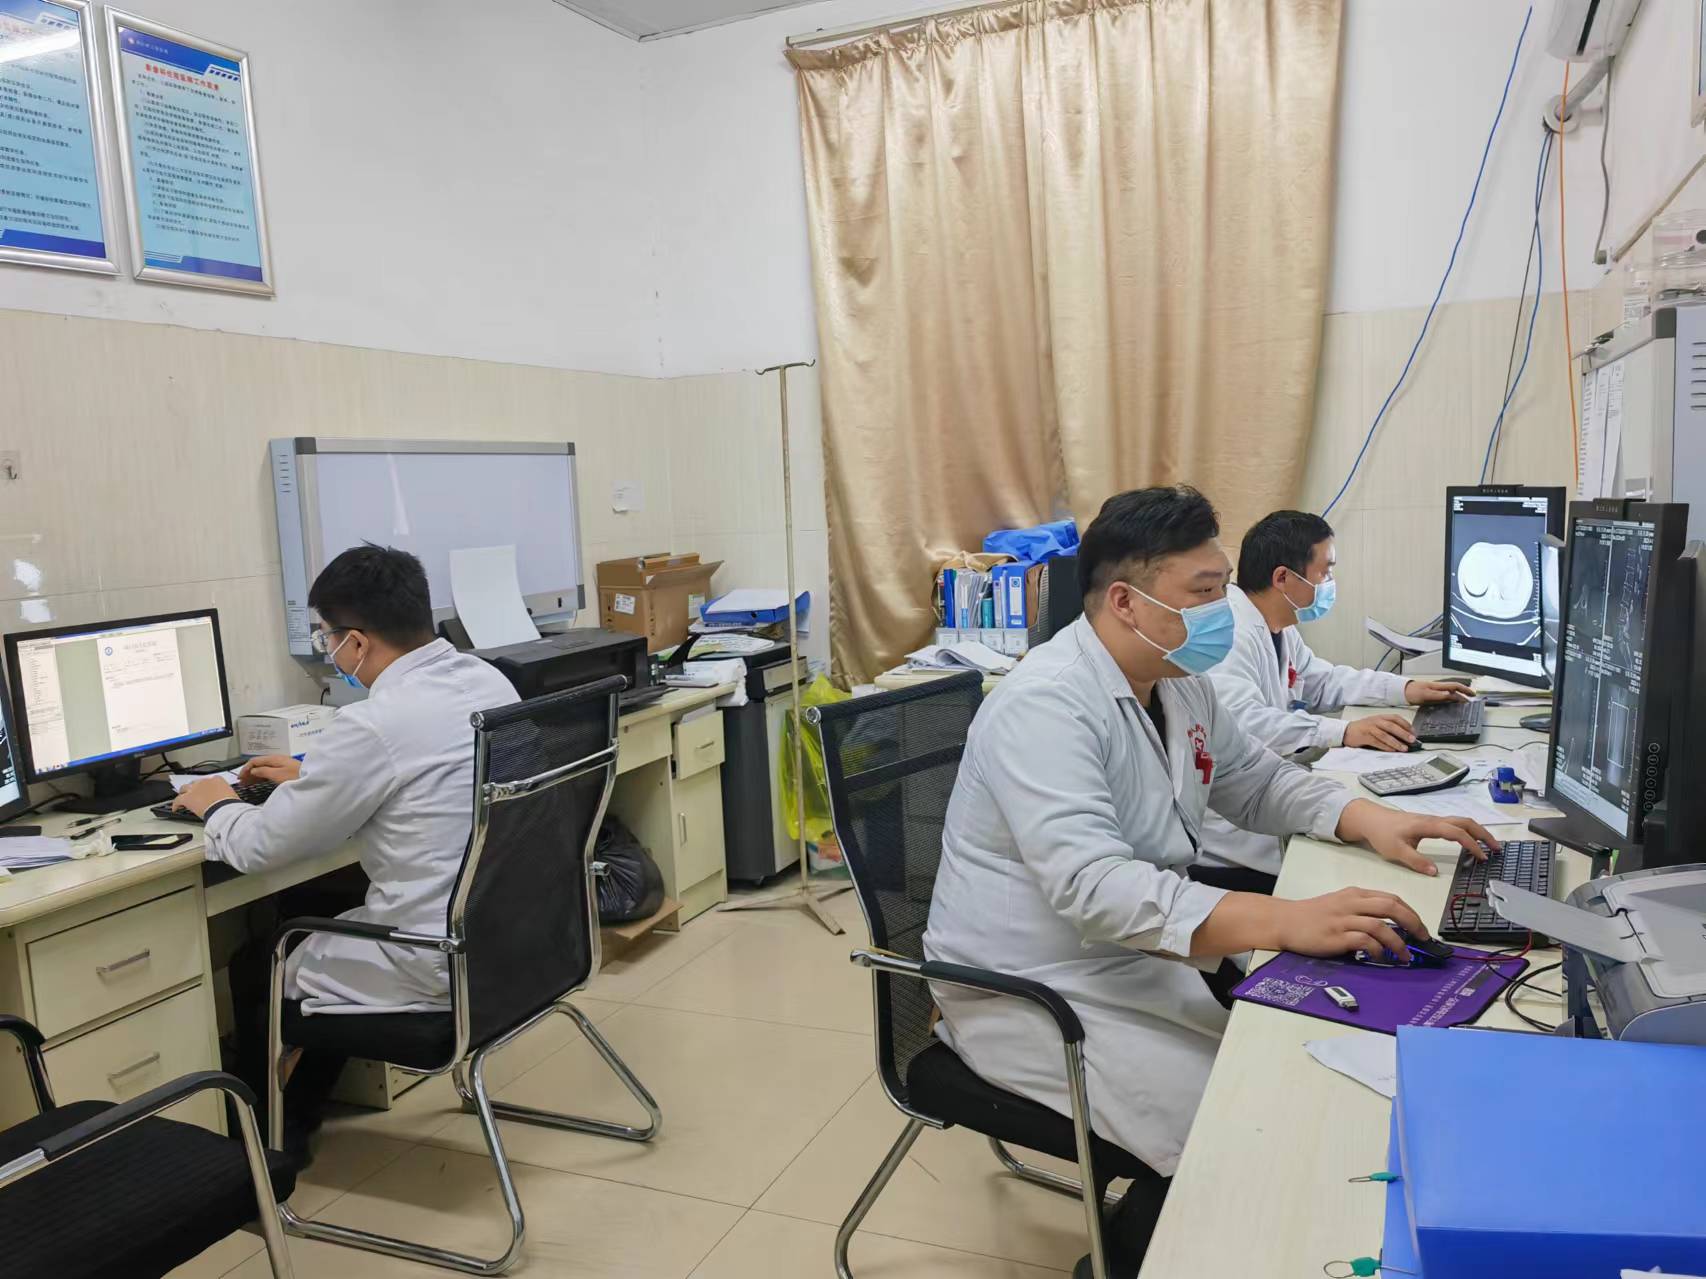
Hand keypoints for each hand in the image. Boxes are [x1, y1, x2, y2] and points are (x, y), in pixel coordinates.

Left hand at [173, 777, 236, 818]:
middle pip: (196, 783)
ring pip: (184, 788)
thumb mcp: (232, 795)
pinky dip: (176, 804)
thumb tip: (228, 800)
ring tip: (182, 797)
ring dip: (183, 793)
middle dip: (194, 788)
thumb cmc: (230, 803)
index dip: (207, 787)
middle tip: (195, 794)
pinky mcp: (187, 798)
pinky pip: (178, 800)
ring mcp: (194, 789)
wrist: (223, 808)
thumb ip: (227, 794)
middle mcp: (204, 781)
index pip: (210, 780)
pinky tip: (175, 809)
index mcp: (217, 779)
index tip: (207, 791)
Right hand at [238, 755, 300, 784]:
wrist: (313, 779)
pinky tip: (258, 783)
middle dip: (249, 773)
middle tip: (242, 783)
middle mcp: (277, 760)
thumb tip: (253, 770)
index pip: (255, 761)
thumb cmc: (295, 777)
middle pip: (259, 765)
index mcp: (274, 759)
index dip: (245, 769)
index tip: (239, 778)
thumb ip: (263, 771)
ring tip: (247, 784)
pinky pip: (269, 773)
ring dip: (254, 776)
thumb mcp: (277, 774)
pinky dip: (262, 777)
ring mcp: (281, 765)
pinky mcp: (285, 771)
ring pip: (263, 769)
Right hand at [1274, 887, 1430, 958]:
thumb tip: (1390, 926)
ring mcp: (1343, 920)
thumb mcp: (1339, 904)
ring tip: (1405, 956)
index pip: (1391, 898)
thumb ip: (1362, 910)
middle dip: (1413, 923)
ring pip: (1380, 925)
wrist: (1284, 921)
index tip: (1420, 928)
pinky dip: (1378, 950)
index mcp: (1354, 894)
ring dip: (1398, 942)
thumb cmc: (1311, 915)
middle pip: (1391, 907)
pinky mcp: (1336, 936)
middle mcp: (1351, 904)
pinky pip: (1365, 941)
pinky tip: (1381, 957)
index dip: (1411, 913)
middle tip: (1423, 939)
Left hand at [1337, 799, 1499, 875]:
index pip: (1455, 832)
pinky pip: (1454, 824)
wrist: (1369, 818)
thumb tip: (1435, 872)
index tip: (1482, 857)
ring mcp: (1432, 820)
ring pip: (1461, 821)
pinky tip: (1470, 842)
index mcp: (1427, 826)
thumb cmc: (1381, 834)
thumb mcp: (1396, 851)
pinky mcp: (1429, 823)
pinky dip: (1467, 831)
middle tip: (1497, 849)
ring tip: (1489, 846)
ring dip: (1477, 831)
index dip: (1471, 844)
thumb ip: (1416, 861)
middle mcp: (1433, 820)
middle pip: (1465, 822)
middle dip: (1483, 834)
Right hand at [1343, 714, 1415, 751]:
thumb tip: (1405, 736)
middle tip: (1412, 740)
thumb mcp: (1377, 724)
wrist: (1347, 731)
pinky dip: (1386, 747)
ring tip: (1404, 748)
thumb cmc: (1364, 729)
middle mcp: (1376, 721)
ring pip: (1385, 735)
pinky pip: (1377, 742)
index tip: (1414, 732)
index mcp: (1380, 717)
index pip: (1396, 718)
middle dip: (1403, 733)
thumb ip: (1388, 728)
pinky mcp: (1365, 737)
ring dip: (1396, 742)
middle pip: (1392, 726)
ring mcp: (1370, 728)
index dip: (1406, 724)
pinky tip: (1392, 750)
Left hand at [1406, 679, 1472, 704]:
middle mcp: (1438, 687)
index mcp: (1438, 686)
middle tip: (1471, 698)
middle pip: (1455, 688)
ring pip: (1450, 691)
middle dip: (1464, 692)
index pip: (1456, 686)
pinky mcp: (1432, 694)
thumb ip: (1439, 696)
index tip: (1472, 695)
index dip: (1465, 690)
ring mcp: (1435, 690)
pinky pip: (1445, 695)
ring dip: (1458, 695)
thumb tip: (1452, 695)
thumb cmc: (1412, 692)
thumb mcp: (1427, 695)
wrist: (1402, 691)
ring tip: (1464, 701)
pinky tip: (1451, 702)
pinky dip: (1451, 698)